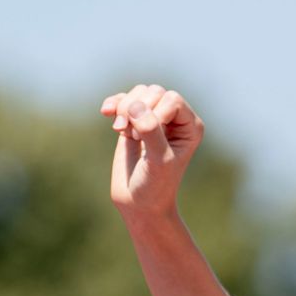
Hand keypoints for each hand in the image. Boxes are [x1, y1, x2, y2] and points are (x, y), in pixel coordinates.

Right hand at [100, 84, 203, 217]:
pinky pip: (124, 100)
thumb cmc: (156, 186)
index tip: (146, 138)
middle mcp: (174, 119)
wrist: (138, 203)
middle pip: (154, 92)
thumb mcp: (158, 160)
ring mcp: (153, 119)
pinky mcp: (133, 123)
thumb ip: (151, 131)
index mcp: (190, 126)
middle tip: (131, 134)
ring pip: (139, 93)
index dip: (155, 112)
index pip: (172, 99)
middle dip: (137, 108)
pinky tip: (106, 113)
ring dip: (125, 107)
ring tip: (121, 130)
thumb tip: (135, 106)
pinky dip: (114, 103)